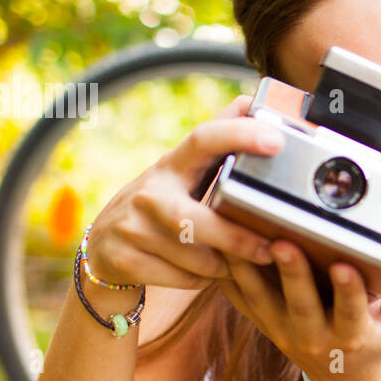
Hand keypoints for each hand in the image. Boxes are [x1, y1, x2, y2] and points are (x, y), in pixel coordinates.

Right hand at [83, 95, 285, 289]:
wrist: (103, 247)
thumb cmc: (162, 203)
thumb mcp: (185, 170)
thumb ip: (218, 141)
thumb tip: (252, 99)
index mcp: (173, 163)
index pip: (204, 139)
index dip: (240, 135)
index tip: (277, 140)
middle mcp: (149, 191)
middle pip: (194, 219)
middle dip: (236, 238)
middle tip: (269, 249)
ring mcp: (132, 226)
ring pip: (195, 257)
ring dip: (224, 266)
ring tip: (235, 263)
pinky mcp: (124, 259)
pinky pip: (182, 278)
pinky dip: (203, 281)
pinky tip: (205, 273)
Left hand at [217, 240, 380, 380]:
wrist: (343, 378)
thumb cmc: (375, 340)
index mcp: (352, 335)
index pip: (352, 312)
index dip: (350, 291)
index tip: (346, 267)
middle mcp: (314, 336)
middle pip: (301, 305)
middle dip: (293, 274)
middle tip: (283, 244)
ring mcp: (284, 332)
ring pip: (261, 301)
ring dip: (249, 270)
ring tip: (239, 240)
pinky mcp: (263, 324)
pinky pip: (241, 300)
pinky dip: (228, 276)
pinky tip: (220, 248)